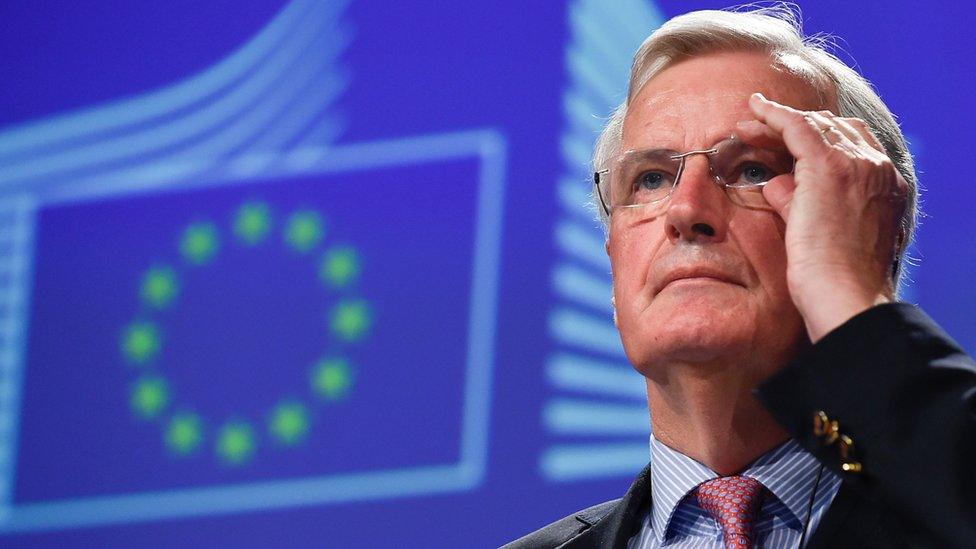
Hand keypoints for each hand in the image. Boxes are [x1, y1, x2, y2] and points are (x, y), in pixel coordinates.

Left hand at [738, 93, 908, 341]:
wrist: (845, 297)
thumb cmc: (833, 280)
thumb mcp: (816, 232)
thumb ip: (798, 203)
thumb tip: (774, 184)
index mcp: (885, 187)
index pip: (851, 146)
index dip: (815, 138)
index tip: (785, 142)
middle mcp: (877, 169)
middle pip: (833, 130)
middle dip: (795, 126)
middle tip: (757, 128)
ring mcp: (856, 165)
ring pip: (814, 126)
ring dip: (778, 121)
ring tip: (748, 122)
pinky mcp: (828, 167)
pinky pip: (796, 127)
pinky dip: (774, 114)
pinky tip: (754, 108)